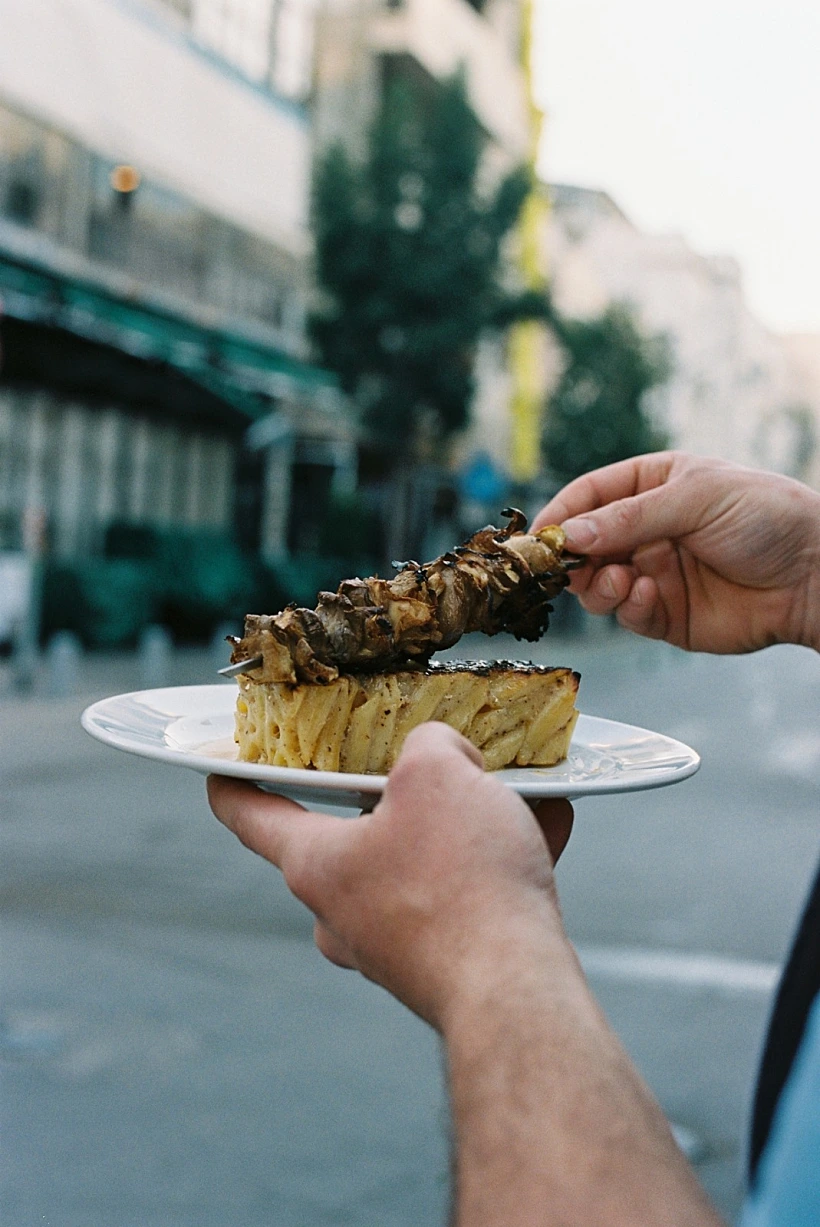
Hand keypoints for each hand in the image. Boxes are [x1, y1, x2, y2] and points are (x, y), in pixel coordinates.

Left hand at [207, 723, 573, 1029]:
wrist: (517, 994)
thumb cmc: (462, 882)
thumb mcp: (438, 772)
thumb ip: (430, 744)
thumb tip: (446, 757)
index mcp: (317, 865)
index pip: (252, 816)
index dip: (234, 783)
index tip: (219, 769)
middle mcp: (341, 913)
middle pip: (350, 837)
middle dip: (398, 797)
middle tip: (436, 768)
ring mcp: (388, 948)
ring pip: (417, 865)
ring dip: (463, 827)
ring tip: (516, 797)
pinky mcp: (437, 969)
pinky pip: (459, 898)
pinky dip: (494, 864)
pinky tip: (543, 831)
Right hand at [534, 451, 819, 653]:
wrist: (814, 576)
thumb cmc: (767, 518)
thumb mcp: (696, 498)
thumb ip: (629, 518)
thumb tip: (571, 536)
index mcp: (654, 486)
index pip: (590, 495)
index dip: (562, 513)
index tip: (539, 536)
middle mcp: (647, 530)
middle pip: (585, 545)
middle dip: (572, 557)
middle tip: (569, 567)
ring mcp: (654, 573)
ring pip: (598, 585)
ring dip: (597, 585)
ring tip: (618, 581)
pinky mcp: (666, 614)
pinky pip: (628, 614)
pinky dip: (628, 607)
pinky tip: (646, 596)